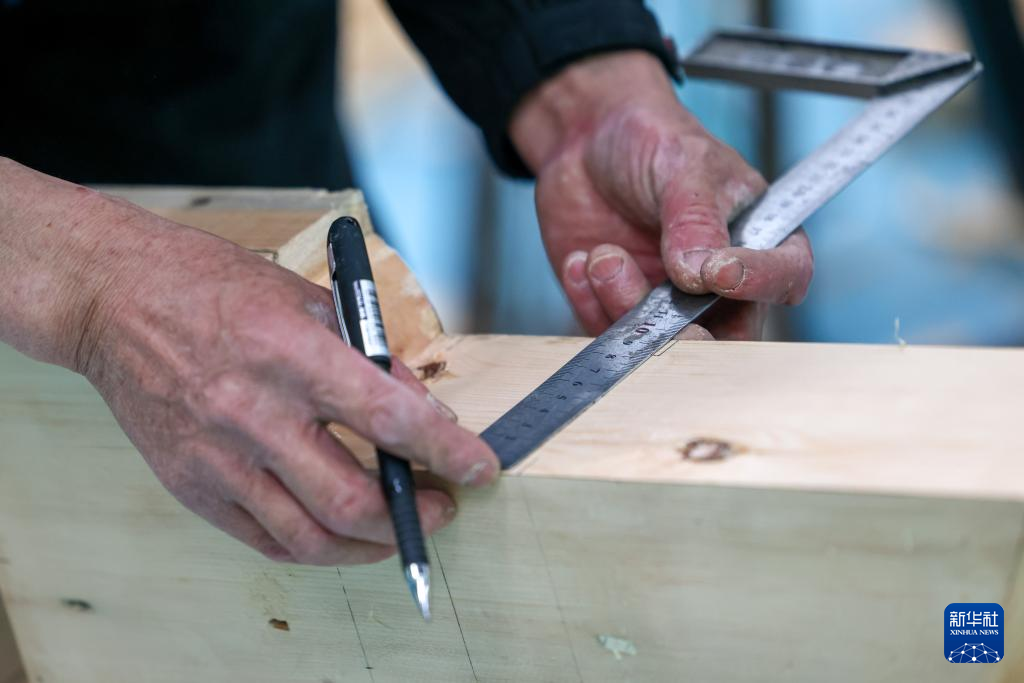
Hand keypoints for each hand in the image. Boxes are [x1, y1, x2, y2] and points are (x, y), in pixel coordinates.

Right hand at [1, 165, 499, 565]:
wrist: (115, 300)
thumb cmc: (212, 286)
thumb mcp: (307, 299)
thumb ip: (368, 358)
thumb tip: (420, 411)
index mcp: (291, 354)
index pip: (389, 418)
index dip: (448, 451)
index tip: (480, 467)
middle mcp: (253, 413)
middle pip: (351, 500)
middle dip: (415, 514)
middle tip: (442, 505)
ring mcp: (217, 457)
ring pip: (310, 537)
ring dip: (370, 545)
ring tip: (398, 529)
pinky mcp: (191, 484)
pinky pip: (265, 539)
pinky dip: (315, 545)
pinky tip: (341, 531)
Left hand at [510, 51, 812, 338]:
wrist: (585, 140)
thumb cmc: (651, 140)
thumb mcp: (682, 166)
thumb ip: (695, 221)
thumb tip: (702, 274)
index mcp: (759, 240)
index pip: (783, 278)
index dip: (759, 285)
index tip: (718, 273)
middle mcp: (721, 284)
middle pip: (725, 339)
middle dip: (685, 332)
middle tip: (651, 308)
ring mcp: (670, 302)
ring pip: (660, 343)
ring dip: (623, 306)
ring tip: (601, 256)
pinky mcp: (620, 309)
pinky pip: (608, 331)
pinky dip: (590, 302)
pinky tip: (580, 260)